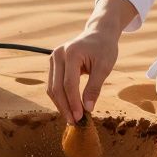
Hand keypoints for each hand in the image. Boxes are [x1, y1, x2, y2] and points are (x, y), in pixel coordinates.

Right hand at [47, 0, 134, 123]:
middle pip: (57, 88)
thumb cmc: (104, 48)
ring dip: (61, 105)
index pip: (69, 84)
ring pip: (52, 88)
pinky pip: (53, 84)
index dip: (74, 103)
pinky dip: (60, 98)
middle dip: (65, 107)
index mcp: (72, 53)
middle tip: (75, 123)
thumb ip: (95, 87)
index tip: (80, 117)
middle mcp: (58, 55)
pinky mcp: (53, 63)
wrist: (99, 33)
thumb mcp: (104, 66)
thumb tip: (88, 108)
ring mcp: (53, 58)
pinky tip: (68, 108)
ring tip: (72, 119)